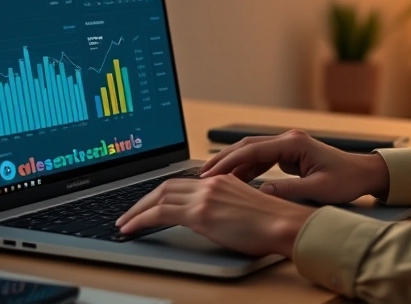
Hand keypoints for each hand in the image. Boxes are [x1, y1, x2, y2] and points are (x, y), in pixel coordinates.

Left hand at [115, 175, 314, 256]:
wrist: (286, 225)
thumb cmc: (275, 224)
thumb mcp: (246, 209)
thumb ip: (226, 208)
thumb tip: (213, 219)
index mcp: (222, 181)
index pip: (182, 182)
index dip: (160, 193)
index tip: (149, 203)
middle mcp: (211, 184)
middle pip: (166, 186)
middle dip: (143, 200)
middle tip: (129, 213)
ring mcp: (205, 196)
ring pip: (158, 197)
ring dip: (136, 210)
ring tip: (124, 223)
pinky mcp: (201, 213)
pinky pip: (159, 213)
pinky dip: (140, 219)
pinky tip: (131, 229)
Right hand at [200, 130, 389, 204]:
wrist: (364, 173)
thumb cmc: (346, 180)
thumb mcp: (319, 189)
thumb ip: (290, 190)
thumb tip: (262, 192)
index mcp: (294, 143)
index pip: (253, 150)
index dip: (229, 162)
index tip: (211, 175)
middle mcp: (288, 140)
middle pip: (246, 146)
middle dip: (223, 160)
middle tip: (202, 176)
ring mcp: (288, 146)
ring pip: (251, 152)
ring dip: (232, 164)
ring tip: (212, 180)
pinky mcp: (289, 154)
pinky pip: (260, 159)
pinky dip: (245, 169)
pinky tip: (234, 181)